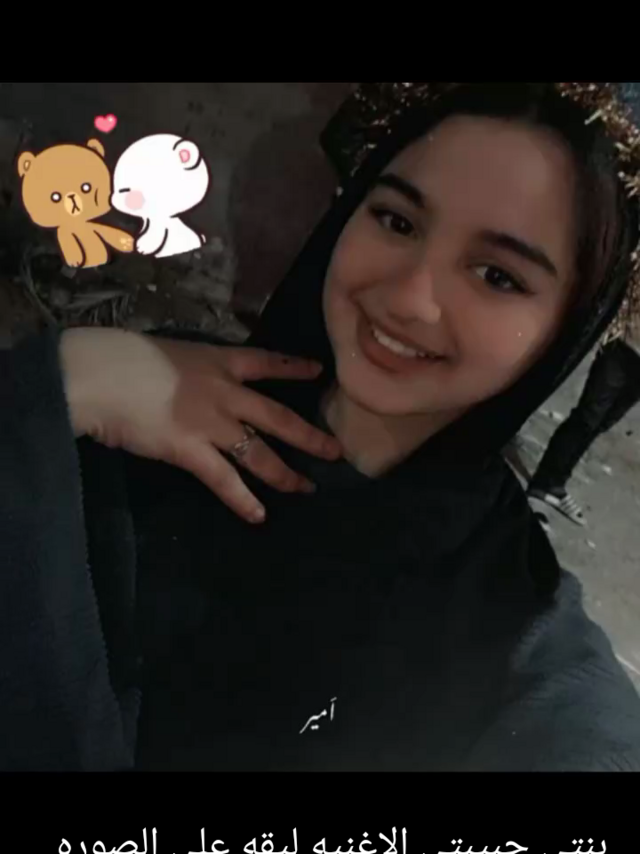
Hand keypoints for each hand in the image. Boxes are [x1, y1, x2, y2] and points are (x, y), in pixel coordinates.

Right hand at [60, 328, 340, 522]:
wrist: (99, 374)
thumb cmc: (124, 358)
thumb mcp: (168, 352)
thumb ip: (190, 370)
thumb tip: (192, 382)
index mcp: (218, 361)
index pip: (266, 362)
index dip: (294, 367)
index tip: (318, 370)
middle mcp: (224, 392)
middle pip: (277, 416)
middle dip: (308, 435)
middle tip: (335, 450)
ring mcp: (210, 422)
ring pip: (259, 452)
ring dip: (284, 473)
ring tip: (306, 487)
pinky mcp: (190, 449)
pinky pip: (224, 479)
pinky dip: (243, 500)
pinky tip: (259, 516)